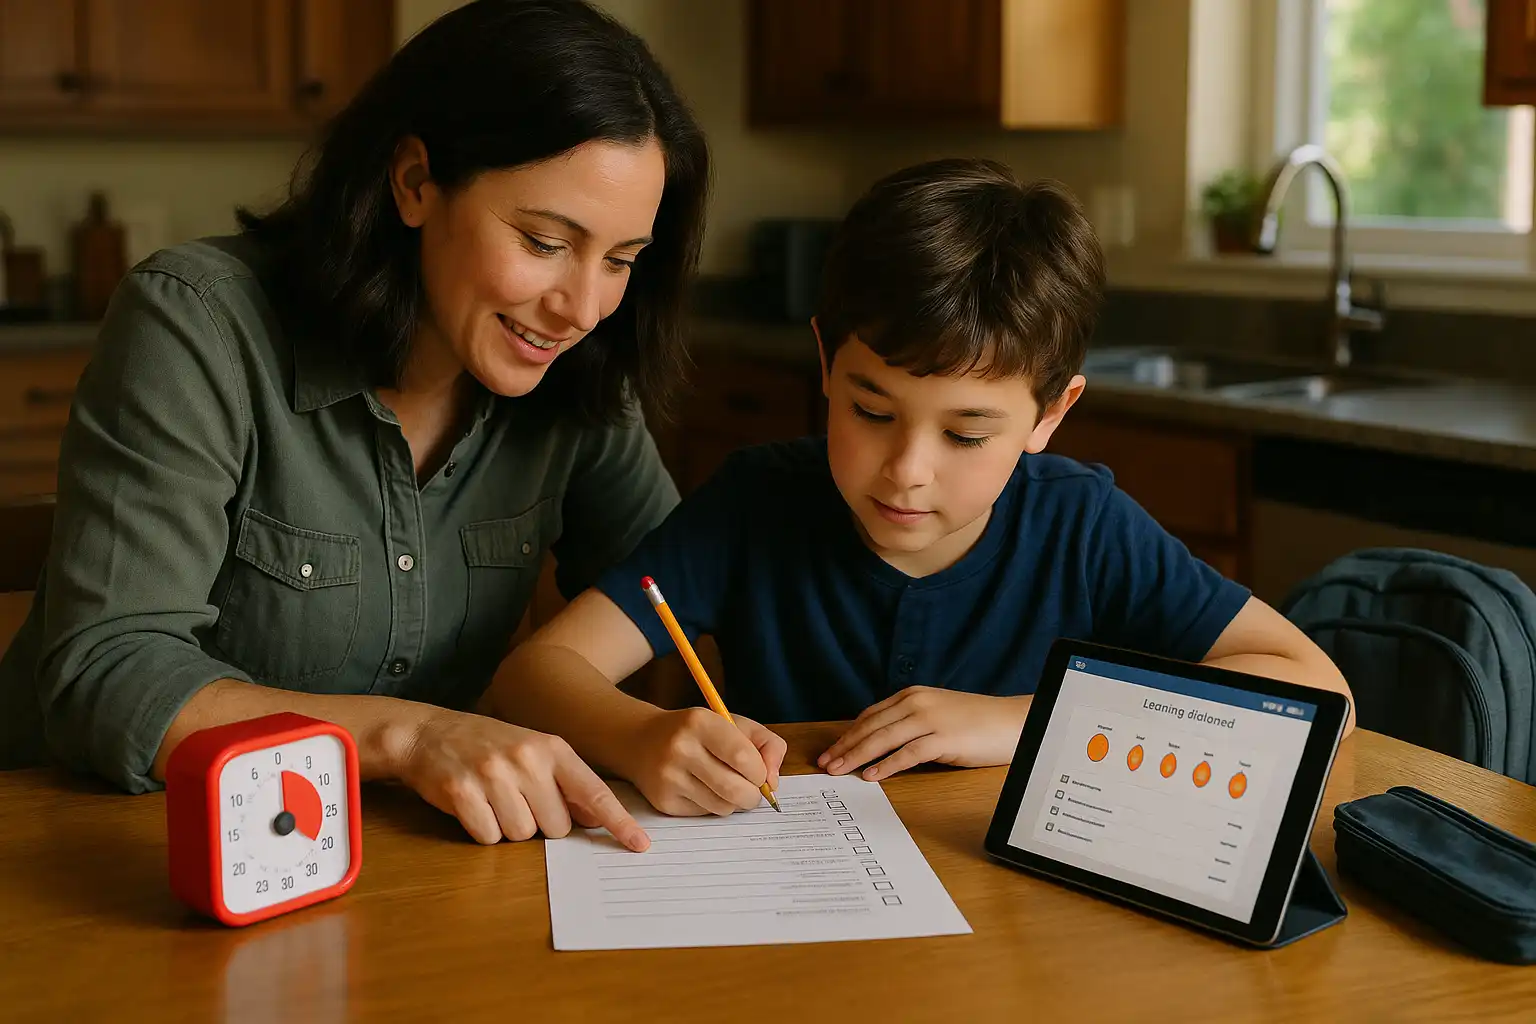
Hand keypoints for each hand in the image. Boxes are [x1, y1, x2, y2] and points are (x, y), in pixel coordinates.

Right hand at [398, 707, 648, 849]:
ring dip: (508, 827)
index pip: (593, 791)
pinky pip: (488, 837)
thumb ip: (564, 782)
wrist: (428, 733)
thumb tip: (594, 819)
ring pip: (522, 835)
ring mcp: (494, 774)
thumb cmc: (487, 745)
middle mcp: (527, 759)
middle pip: (556, 826)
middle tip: (516, 799)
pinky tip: (474, 805)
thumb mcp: (532, 752)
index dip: (618, 821)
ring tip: (493, 798)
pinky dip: (482, 830)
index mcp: (551, 748)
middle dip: (539, 823)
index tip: (639, 844)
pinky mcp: (463, 792)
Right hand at [621, 707, 786, 816]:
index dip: (760, 772)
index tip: (759, 773)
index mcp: (701, 722)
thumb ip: (766, 745)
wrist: (642, 740)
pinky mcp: (663, 801)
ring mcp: (669, 777)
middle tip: (752, 791)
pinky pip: (705, 814)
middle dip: (753, 796)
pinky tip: (704, 789)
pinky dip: (713, 806)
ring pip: (723, 806)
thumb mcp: (733, 724)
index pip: (744, 757)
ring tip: (727, 786)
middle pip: (735, 789)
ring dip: (734, 802)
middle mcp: (681, 749)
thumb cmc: (698, 733)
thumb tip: (773, 783)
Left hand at [817, 688, 1031, 781]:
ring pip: (883, 738)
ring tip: (839, 771)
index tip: (831, 750)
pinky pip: (908, 753)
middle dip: (845, 747)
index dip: (848, 734)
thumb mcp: (937, 715)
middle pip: (871, 727)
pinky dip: (887, 765)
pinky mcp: (943, 738)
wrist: (1012, 722)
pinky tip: (872, 775)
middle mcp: (917, 703)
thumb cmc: (977, 722)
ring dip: (857, 756)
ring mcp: (930, 719)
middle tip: (825, 764)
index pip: (870, 716)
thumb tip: (880, 744)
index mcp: (913, 696)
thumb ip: (910, 723)